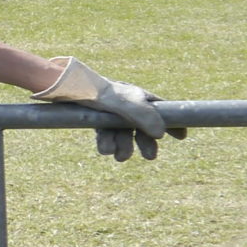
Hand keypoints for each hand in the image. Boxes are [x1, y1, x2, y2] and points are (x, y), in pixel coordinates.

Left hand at [34, 56, 184, 161]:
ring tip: (120, 157)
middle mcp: (127, 105)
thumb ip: (144, 116)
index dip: (173, 123)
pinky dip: (107, 144)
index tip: (182, 136)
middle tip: (150, 156)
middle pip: (142, 127)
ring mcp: (111, 113)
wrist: (65, 89)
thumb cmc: (97, 91)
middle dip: (146, 143)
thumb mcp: (125, 102)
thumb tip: (161, 133)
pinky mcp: (95, 119)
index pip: (162, 111)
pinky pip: (105, 135)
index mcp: (138, 97)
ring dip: (123, 147)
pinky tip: (105, 150)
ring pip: (122, 135)